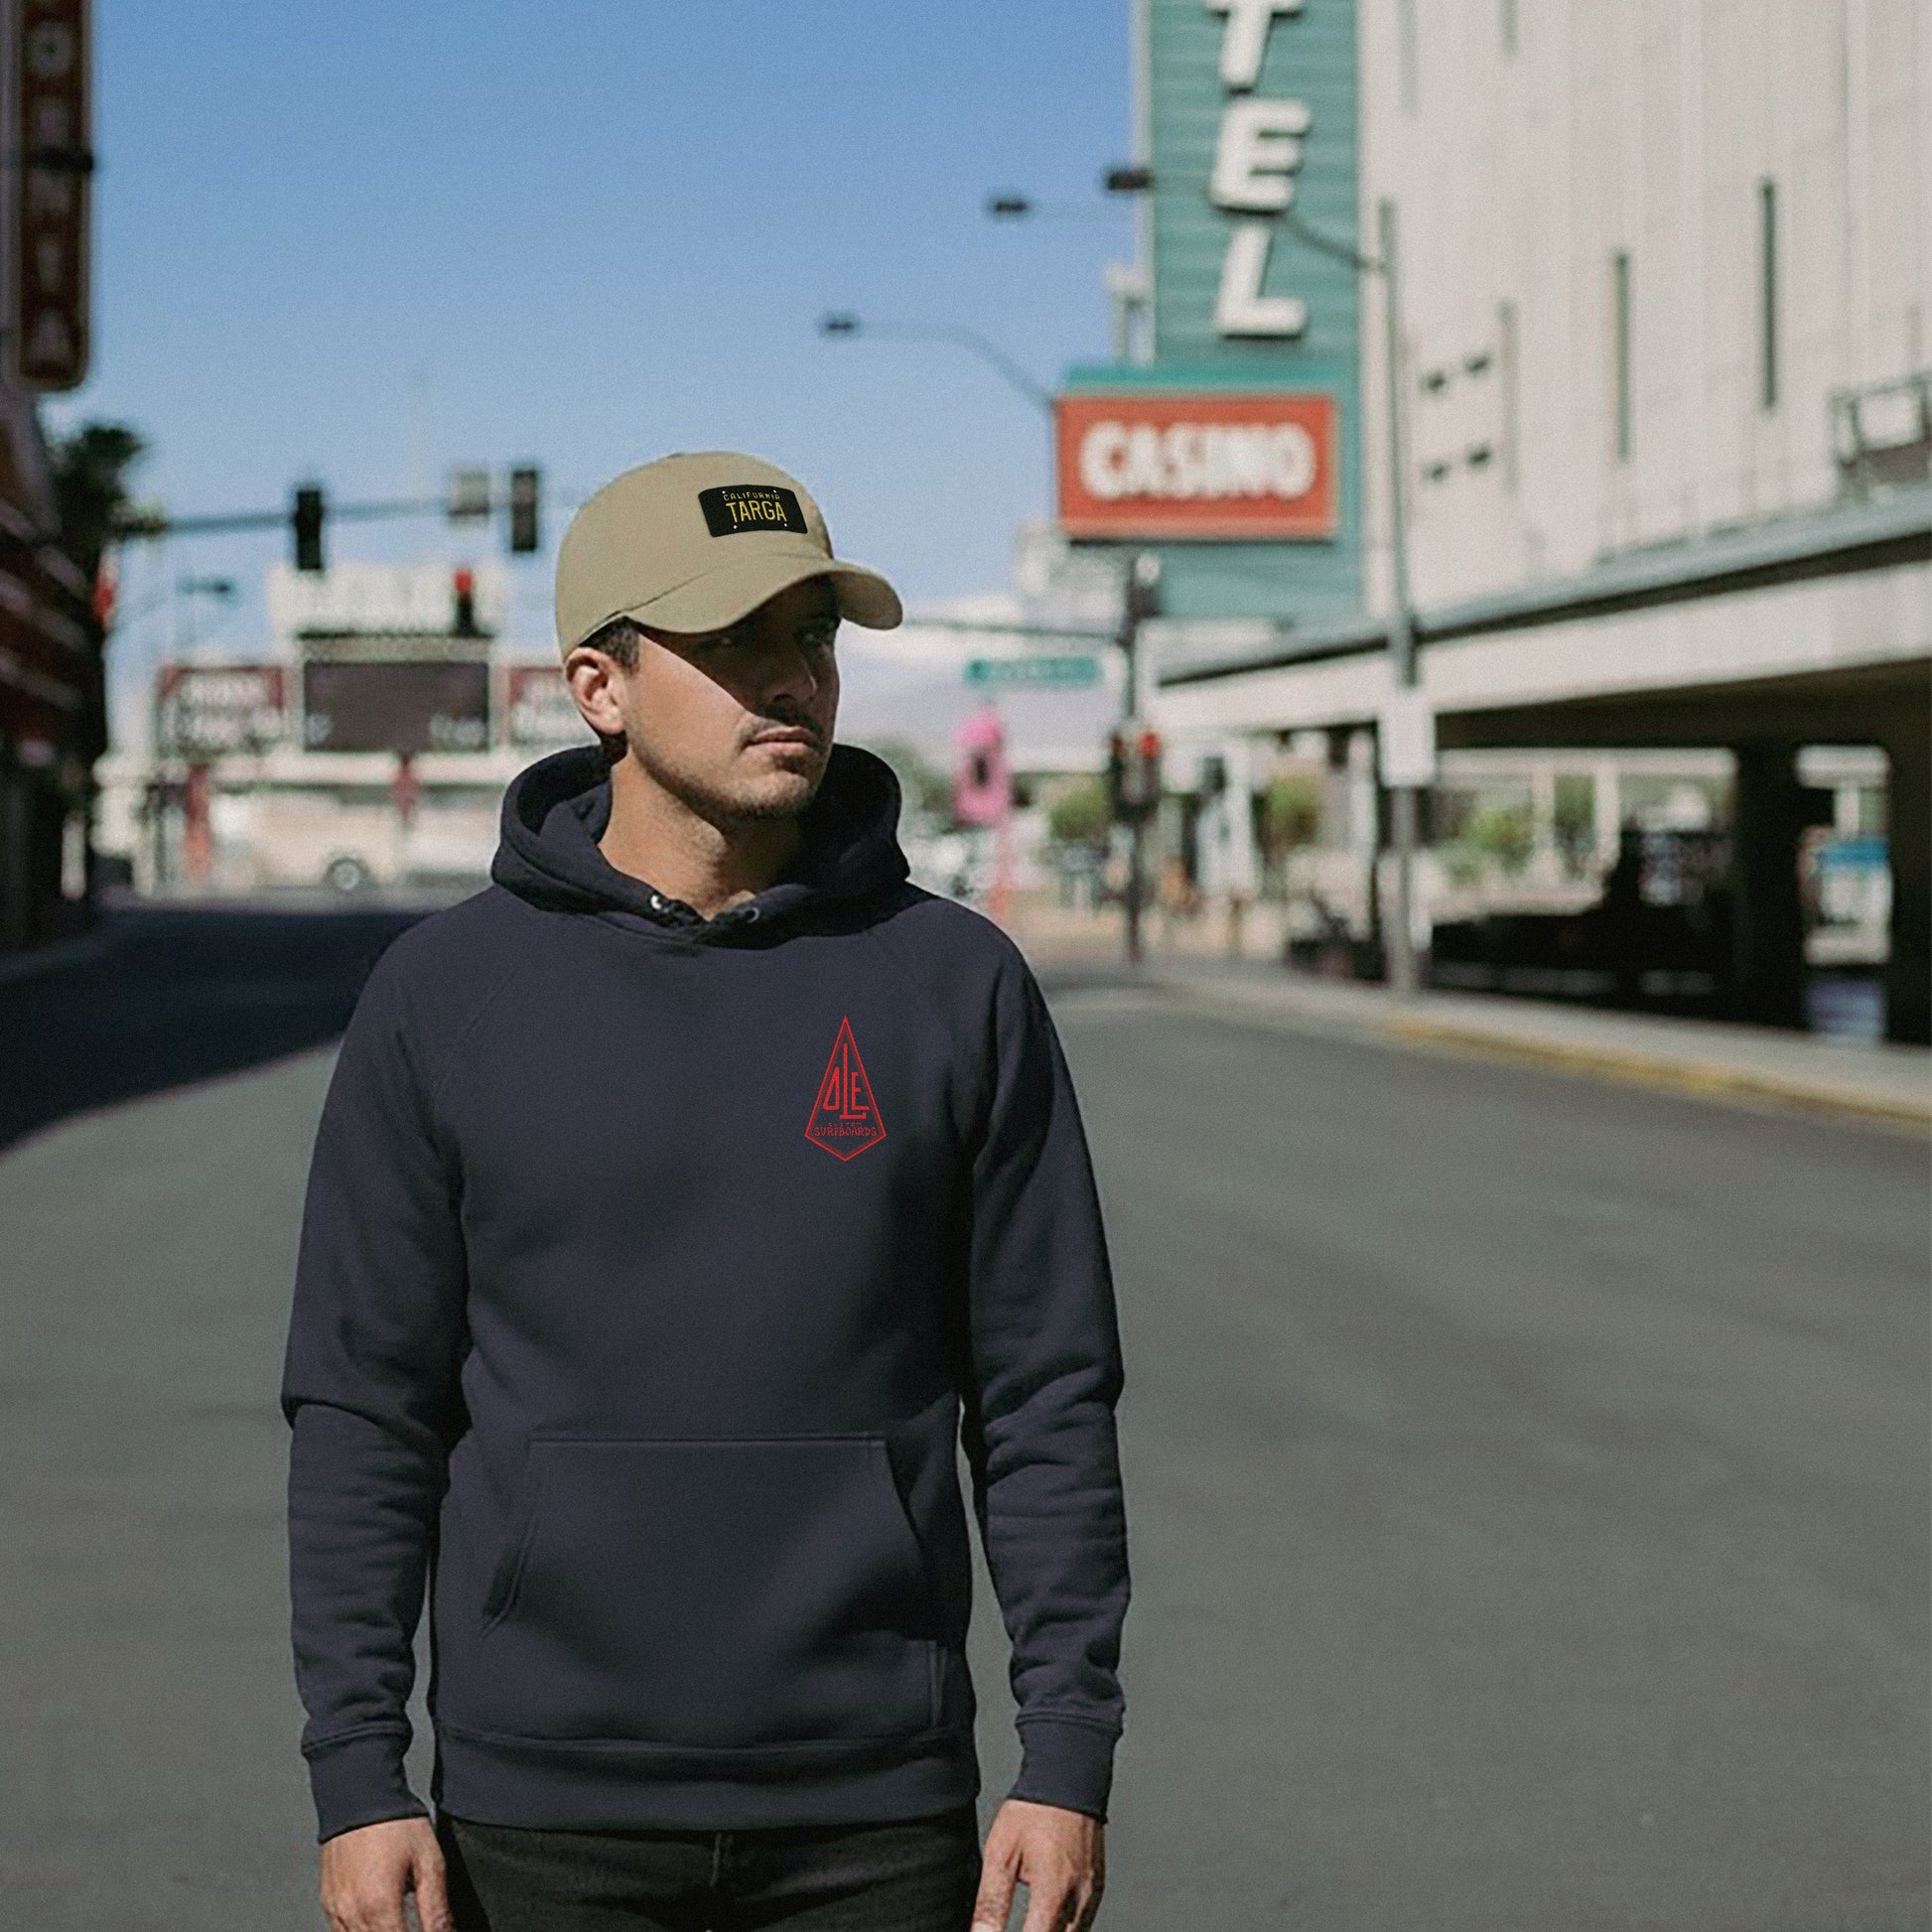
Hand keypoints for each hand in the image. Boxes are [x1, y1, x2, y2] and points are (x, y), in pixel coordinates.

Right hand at [319, 1815, 453, 1931]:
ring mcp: (336, 1910)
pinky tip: (378, 1923)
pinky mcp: (328, 1902)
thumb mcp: (429, 1861)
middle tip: (413, 1923)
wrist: (359, 1794)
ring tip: (399, 1921)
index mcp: (379, 1906)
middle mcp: (352, 1914)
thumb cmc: (395, 1822)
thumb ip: (436, 1909)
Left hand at [971, 1798, 1104, 1931]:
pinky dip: (1066, 1928)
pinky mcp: (1098, 1887)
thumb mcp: (1001, 1853)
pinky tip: (1048, 1921)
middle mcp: (1079, 1898)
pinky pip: (1084, 1923)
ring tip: (1031, 1923)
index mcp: (1053, 1892)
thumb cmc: (1034, 1811)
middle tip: (1022, 1923)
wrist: (1069, 1777)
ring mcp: (1092, 1894)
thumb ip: (991, 1902)